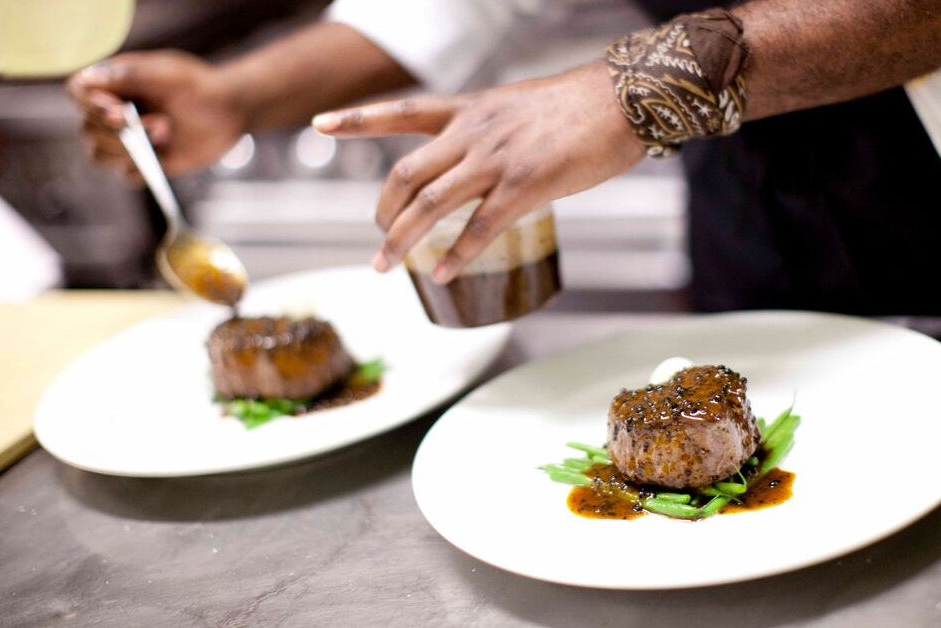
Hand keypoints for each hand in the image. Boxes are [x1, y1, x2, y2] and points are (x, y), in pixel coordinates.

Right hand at [65, 50, 246, 179]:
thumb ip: (130, 76)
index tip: (119, 112)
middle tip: (161, 123)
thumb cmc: (198, 88)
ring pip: (99, 155)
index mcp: (112, 84)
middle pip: (88, 128)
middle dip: (121, 131)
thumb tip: (88, 80)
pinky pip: (126, 176)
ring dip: (127, 152)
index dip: (91, 106)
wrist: (228, 113)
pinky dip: (141, 171)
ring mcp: (126, 139)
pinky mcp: (142, 163)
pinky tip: (163, 159)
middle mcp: (112, 112)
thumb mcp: (167, 75)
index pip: (79, 93)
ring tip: (164, 136)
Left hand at [313, 62, 645, 283]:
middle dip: (384, 211)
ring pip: (430, 205)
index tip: (320, 125)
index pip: (400, 112)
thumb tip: (479, 157)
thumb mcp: (517, 107)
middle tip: (377, 240)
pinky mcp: (524, 186)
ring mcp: (495, 160)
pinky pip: (479, 228)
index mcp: (469, 110)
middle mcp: (472, 133)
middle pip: (405, 174)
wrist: (620, 99)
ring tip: (386, 266)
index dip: (357, 120)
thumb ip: (490, 132)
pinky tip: (444, 275)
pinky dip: (457, 256)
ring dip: (402, 240)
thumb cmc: (578, 106)